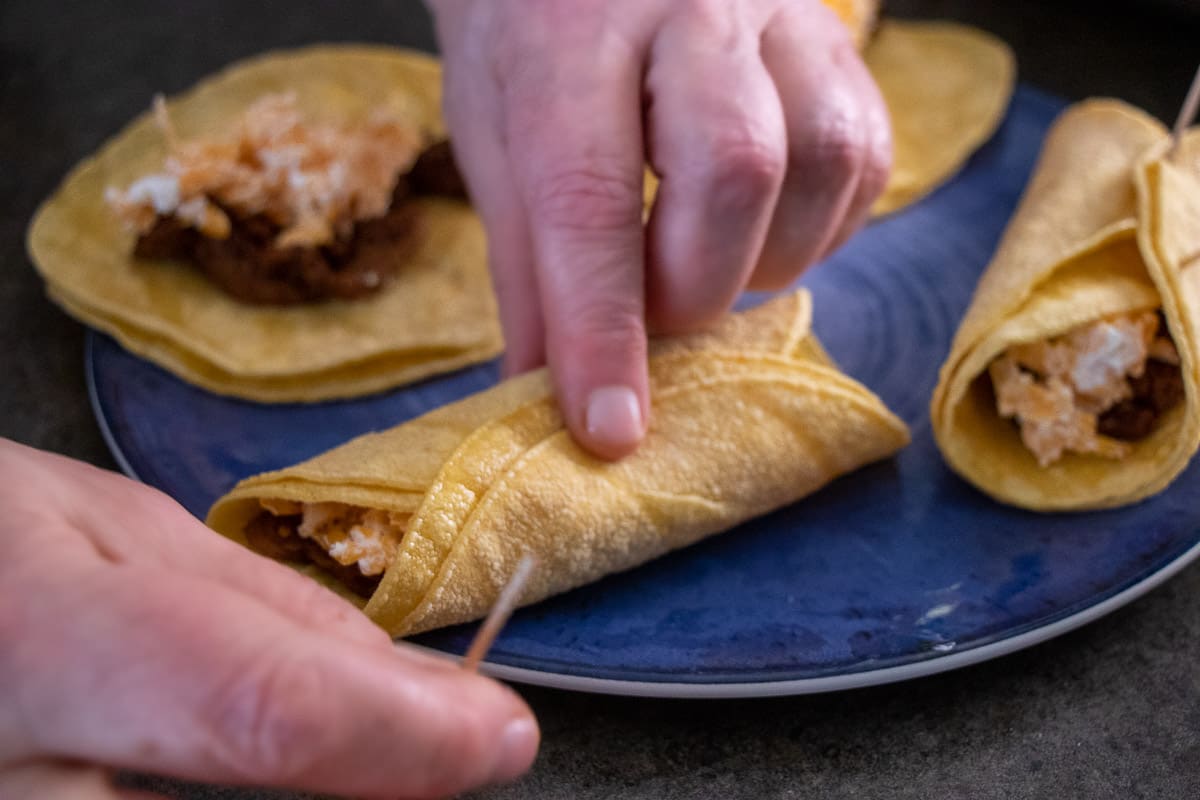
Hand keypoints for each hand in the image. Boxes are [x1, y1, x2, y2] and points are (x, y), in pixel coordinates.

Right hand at [0, 440, 537, 798]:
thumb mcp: (114, 532)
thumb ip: (269, 621)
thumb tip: (416, 689)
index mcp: (47, 636)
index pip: (257, 708)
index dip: (401, 735)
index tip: (499, 734)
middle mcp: (8, 771)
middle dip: (369, 785)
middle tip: (435, 744)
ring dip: (306, 798)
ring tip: (348, 743)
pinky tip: (240, 772)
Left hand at [430, 0, 889, 458]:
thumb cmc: (529, 28)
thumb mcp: (495, 131)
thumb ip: (526, 261)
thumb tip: (547, 390)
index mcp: (571, 35)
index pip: (590, 198)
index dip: (602, 328)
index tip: (610, 429)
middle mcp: (690, 6)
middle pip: (734, 171)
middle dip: (693, 289)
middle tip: (654, 320)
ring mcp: (780, 12)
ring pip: (821, 160)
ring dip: (765, 259)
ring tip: (707, 263)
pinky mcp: (837, 37)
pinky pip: (864, 153)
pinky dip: (819, 226)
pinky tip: (763, 229)